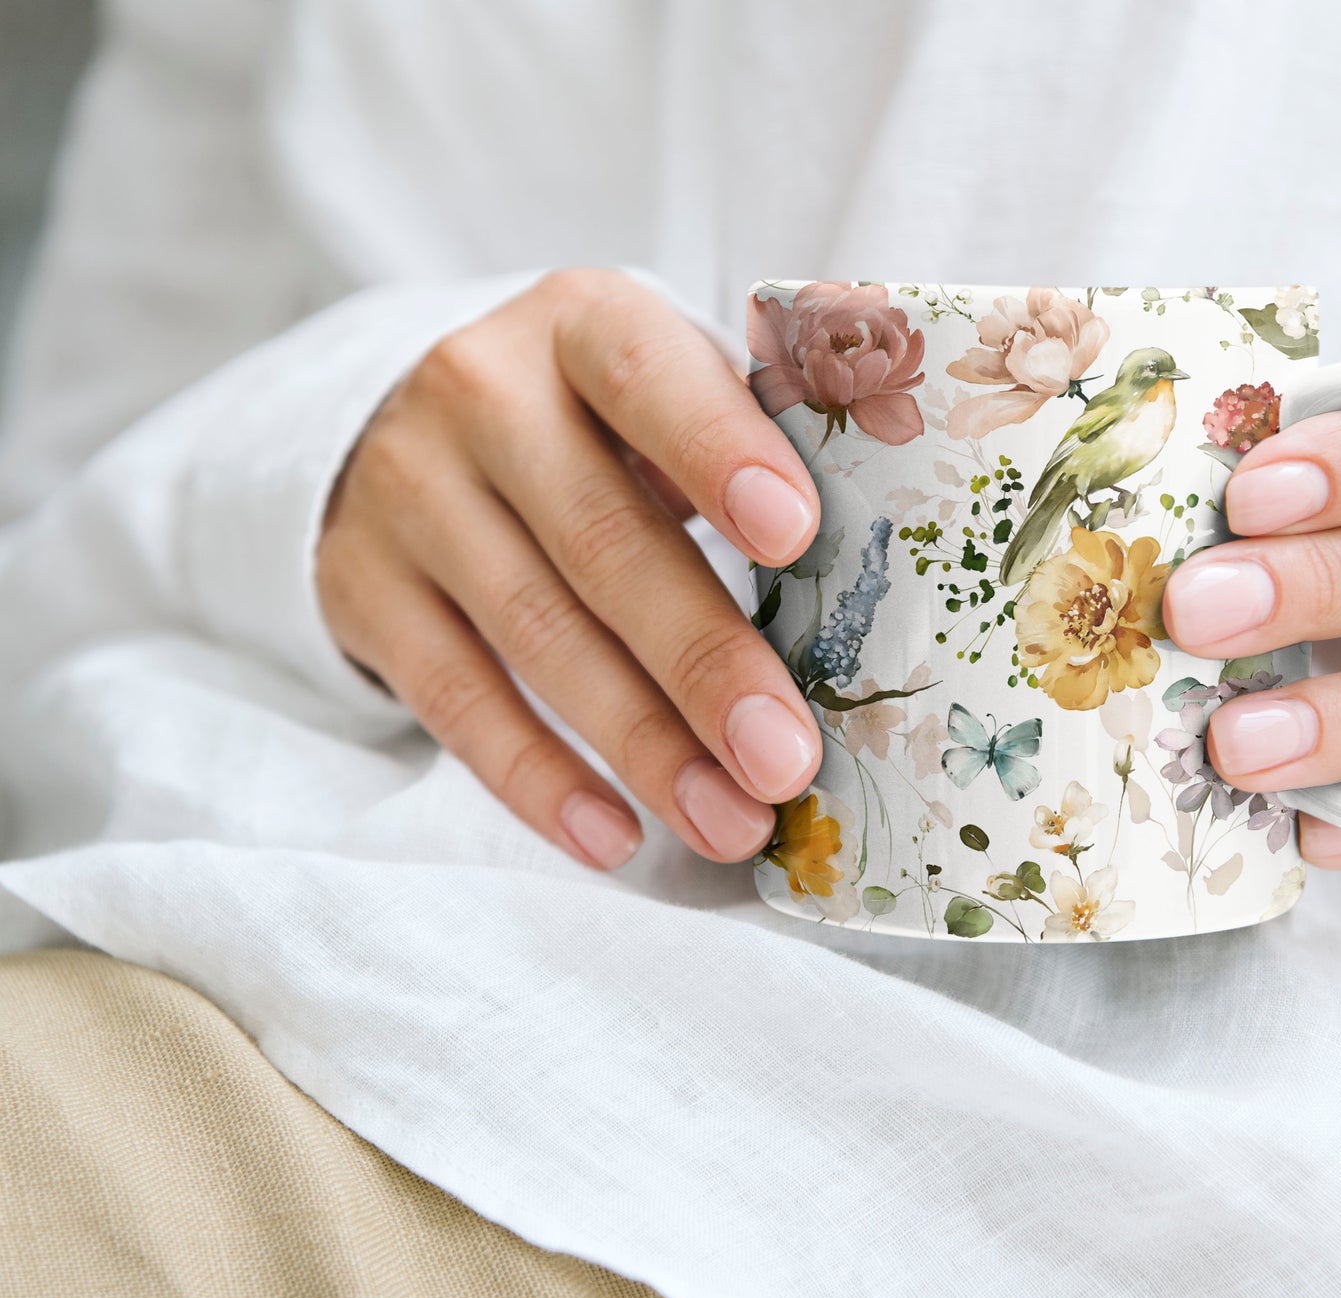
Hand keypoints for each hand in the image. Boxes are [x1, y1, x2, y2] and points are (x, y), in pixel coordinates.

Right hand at [319, 269, 823, 868]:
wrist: (407, 426)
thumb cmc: (604, 421)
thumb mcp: (666, 388)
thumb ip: (752, 445)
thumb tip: (881, 583)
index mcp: (585, 324)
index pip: (649, 376)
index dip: (720, 453)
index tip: (796, 537)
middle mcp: (483, 393)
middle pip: (602, 540)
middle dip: (703, 662)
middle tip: (786, 759)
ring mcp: (411, 493)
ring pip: (536, 632)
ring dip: (643, 745)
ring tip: (732, 822)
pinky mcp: (364, 588)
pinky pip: (454, 700)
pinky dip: (537, 779)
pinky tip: (614, 836)